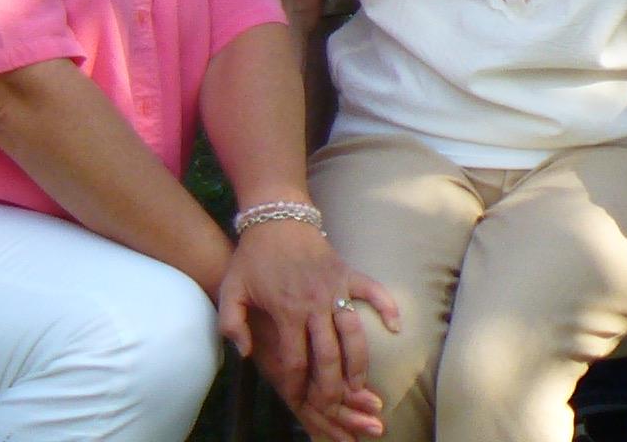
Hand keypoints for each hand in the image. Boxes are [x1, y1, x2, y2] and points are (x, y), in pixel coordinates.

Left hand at [218, 221, 401, 441]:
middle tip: (335, 407)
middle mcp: (316, 303)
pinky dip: (388, 307)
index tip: (300, 402)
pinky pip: (374, 290)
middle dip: (332, 387)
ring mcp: (336, 287)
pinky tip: (397, 327)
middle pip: (329, 355)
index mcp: (287, 311)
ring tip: (361, 385)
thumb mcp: (230, 292)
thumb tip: (247, 355)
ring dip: (359, 362)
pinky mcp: (348, 273)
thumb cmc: (252, 258)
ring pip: (354, 332)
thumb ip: (232, 326)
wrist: (277, 219)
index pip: (296, 360)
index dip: (298, 386)